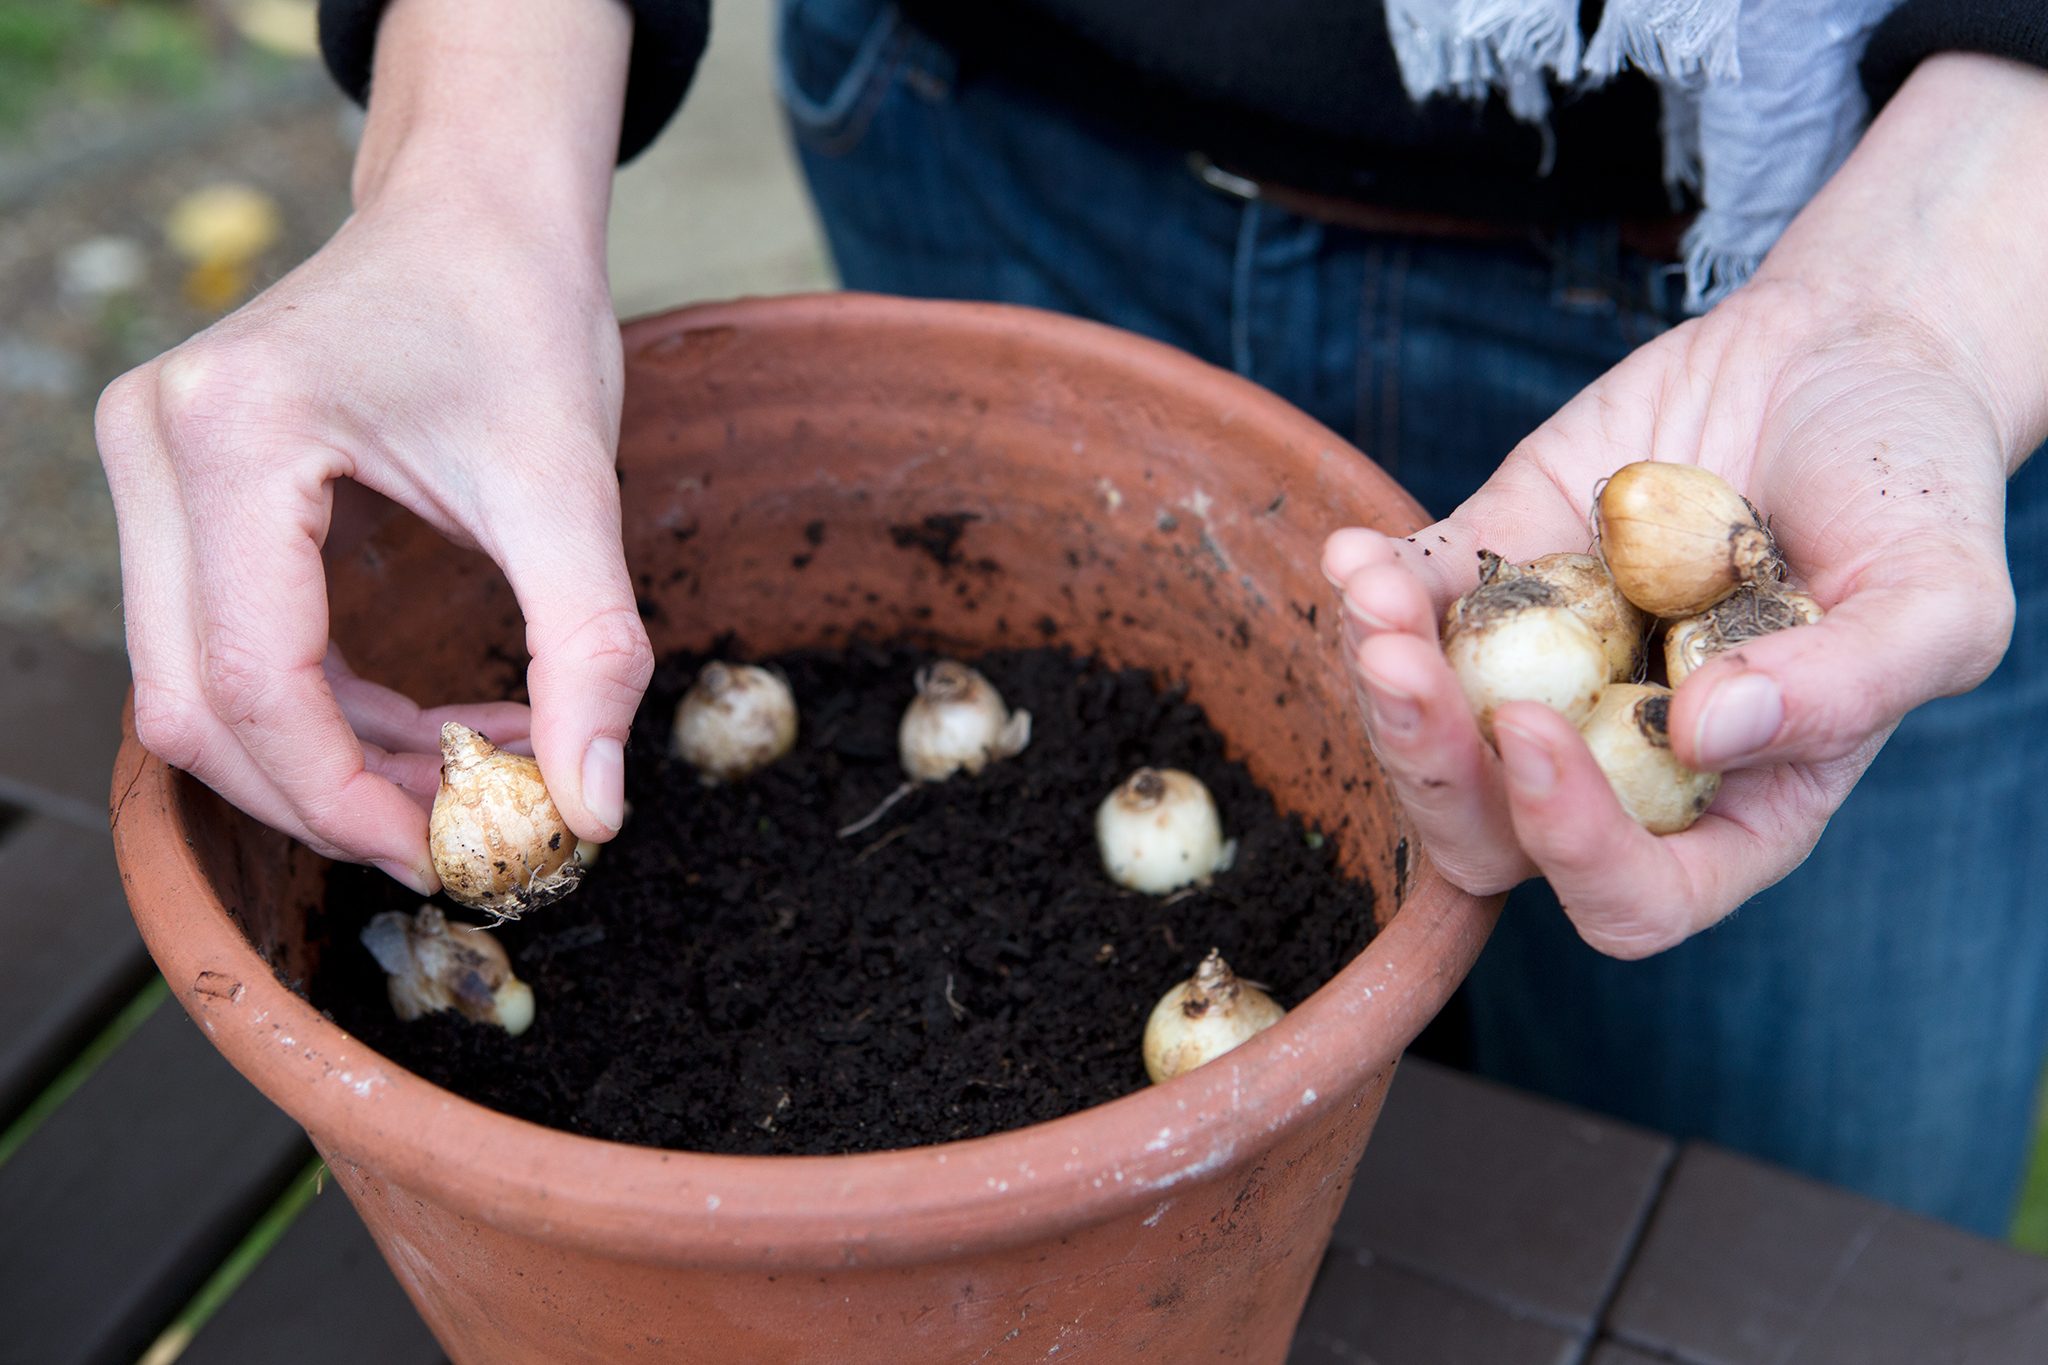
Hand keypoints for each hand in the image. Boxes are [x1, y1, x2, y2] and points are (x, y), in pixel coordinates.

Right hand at [95, 0, 640, 890]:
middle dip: (326, 796)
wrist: (478, 213)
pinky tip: (433, 725)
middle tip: (460, 836)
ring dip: (329, 762)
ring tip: (473, 772)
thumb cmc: (521, 317)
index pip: (251, 679)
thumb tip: (592, 810)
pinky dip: (323, 711)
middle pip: (195, 703)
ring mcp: (150, 466)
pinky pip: (225, 646)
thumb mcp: (570, 488)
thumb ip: (586, 652)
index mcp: (234, 435)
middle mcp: (155, 445)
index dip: (342, 797)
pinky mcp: (180, 491)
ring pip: (198, 689)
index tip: (450, 854)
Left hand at [1322, 53, 2047, 956]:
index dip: (1570, 849)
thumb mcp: (1939, 593)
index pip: (1632, 898)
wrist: (1844, 354)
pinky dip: (1370, 591)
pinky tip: (1356, 555)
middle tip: (1404, 672)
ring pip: (1428, 737)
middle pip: (1490, 835)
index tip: (1535, 737)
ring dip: (1380, 679)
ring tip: (1373, 595)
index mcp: (1731, 804)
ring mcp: (1546, 671)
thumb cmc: (1912, 488)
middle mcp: (1620, 759)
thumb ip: (1851, 685)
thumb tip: (1706, 737)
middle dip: (1431, 769)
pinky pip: (1411, 615)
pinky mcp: (1494, 580)